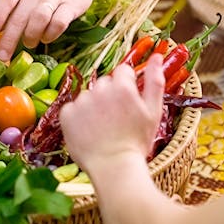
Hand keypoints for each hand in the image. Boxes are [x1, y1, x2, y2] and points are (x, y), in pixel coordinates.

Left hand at [59, 54, 164, 171]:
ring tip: (102, 128)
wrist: (114, 167)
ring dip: (93, 107)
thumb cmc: (137, 141)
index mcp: (122, 86)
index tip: (127, 104)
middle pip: (104, 84)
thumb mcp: (153, 111)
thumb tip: (157, 55)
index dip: (126, 87)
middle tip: (116, 119)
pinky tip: (88, 131)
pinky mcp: (66, 114)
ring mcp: (81, 101)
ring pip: (88, 96)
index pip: (122, 72)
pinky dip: (78, 118)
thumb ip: (154, 80)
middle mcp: (99, 89)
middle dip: (110, 96)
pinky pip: (72, 108)